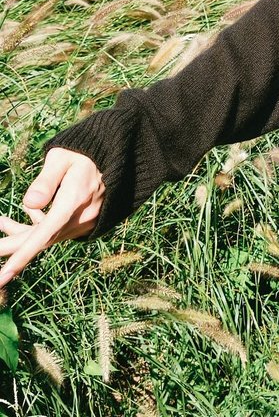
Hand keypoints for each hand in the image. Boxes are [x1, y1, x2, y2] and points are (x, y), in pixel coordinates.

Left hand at [0, 149, 103, 286]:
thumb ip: (45, 180)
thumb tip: (28, 204)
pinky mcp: (85, 221)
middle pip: (42, 240)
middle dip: (13, 249)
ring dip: (23, 233)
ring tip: (1, 221)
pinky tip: (29, 211)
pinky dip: (39, 226)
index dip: (22, 255)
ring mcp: (85, 221)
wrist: (118, 154)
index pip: (44, 234)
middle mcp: (81, 217)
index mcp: (74, 200)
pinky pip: (58, 230)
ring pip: (48, 236)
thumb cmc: (85, 151)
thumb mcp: (62, 156)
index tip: (4, 275)